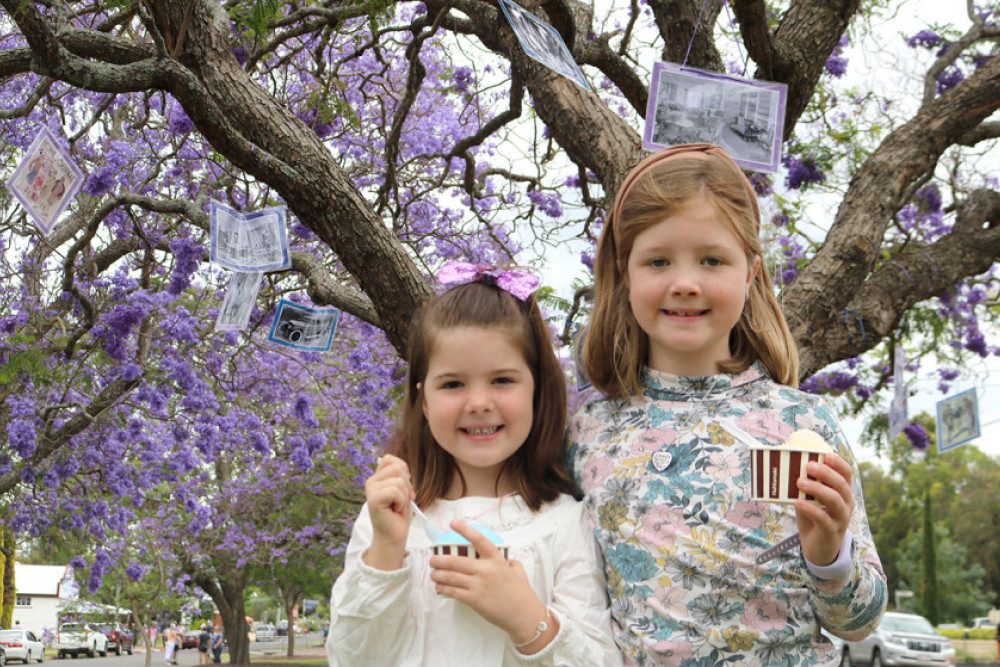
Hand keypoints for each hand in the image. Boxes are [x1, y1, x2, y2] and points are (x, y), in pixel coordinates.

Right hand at [363, 454, 412, 569]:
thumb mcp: (403, 490)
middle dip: (407, 486)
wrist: (394, 535)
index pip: (391, 459)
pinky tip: (395, 510)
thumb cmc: (399, 514)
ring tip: (398, 507)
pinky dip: (401, 502)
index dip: (404, 471)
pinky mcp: (373, 499)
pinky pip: (395, 491)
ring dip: (404, 496)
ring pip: (399, 480)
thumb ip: (400, 476)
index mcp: (377, 477)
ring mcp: (371, 490)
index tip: (404, 488)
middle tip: (401, 501)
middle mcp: (371, 481)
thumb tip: (404, 470)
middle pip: (398, 468)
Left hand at [429, 520, 557, 652]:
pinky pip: (453, 592)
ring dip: (438, 575)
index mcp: (496, 560)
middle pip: (456, 561)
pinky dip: (443, 588)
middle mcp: (486, 570)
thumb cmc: (522, 593)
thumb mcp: (519, 573)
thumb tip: (510, 561)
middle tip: (433, 560)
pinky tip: (439, 587)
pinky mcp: (474, 600)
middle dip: (439, 560)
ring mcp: (479, 585)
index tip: (453, 523)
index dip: (464, 530)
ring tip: (433, 574)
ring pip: (451, 576)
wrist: (523, 615)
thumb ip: (512, 564)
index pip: (478, 540)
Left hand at [795, 452, 854, 565]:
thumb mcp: (810, 497)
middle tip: (808, 465)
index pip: (846, 473)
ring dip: (817, 489)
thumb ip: (805, 484)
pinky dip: (811, 509)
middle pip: (841, 485)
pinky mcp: (831, 531)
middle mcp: (846, 503)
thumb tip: (785, 463)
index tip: (825, 454)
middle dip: (826, 473)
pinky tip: (798, 502)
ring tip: (799, 482)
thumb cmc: (814, 516)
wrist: (819, 547)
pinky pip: (823, 519)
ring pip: (835, 500)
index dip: (838, 463)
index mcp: (843, 492)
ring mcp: (841, 518)